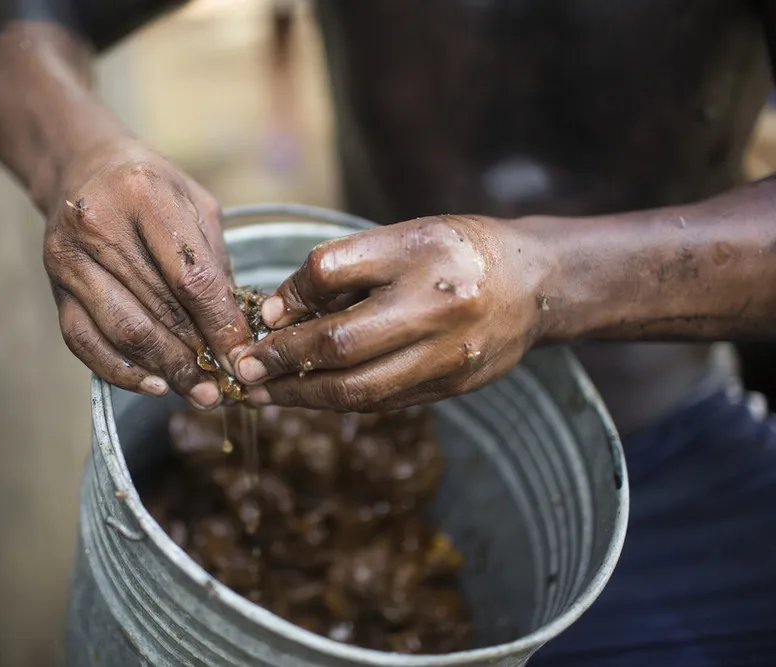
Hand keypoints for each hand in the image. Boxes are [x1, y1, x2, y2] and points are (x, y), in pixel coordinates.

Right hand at [43, 141, 251, 407]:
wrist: (80, 168)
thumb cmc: (149, 185)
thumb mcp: (194, 203)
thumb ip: (215, 261)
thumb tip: (238, 330)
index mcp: (142, 194)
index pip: (190, 277)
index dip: (221, 325)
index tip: (245, 357)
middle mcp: (97, 225)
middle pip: (158, 308)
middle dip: (198, 355)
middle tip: (228, 385)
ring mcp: (69, 259)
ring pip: (123, 331)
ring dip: (167, 369)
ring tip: (199, 390)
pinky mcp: (54, 288)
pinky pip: (85, 343)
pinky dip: (122, 371)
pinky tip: (156, 385)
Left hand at [233, 216, 548, 410]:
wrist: (535, 284)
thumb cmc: (455, 252)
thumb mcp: (404, 237)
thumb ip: (342, 268)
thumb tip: (275, 313)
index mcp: (418, 253)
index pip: (330, 272)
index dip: (288, 296)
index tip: (263, 316)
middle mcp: (436, 306)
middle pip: (339, 343)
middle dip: (282, 360)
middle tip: (244, 369)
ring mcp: (447, 354)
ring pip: (358, 388)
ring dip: (301, 395)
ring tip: (264, 393)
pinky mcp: (451, 387)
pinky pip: (381, 401)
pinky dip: (338, 401)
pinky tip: (309, 395)